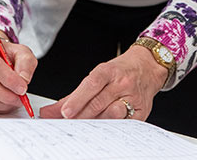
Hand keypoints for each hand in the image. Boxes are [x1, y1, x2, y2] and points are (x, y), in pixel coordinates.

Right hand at [0, 30, 36, 113]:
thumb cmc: (3, 52)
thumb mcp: (20, 51)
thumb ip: (26, 63)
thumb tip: (23, 81)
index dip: (8, 79)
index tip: (22, 88)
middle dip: (5, 95)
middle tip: (19, 99)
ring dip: (0, 104)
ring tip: (13, 101)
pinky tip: (2, 103)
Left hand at [39, 45, 167, 119]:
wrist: (148, 67)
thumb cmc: (119, 72)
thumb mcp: (97, 76)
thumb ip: (72, 95)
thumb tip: (49, 112)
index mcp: (109, 71)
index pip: (92, 84)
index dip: (77, 99)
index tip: (65, 112)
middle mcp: (122, 83)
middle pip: (99, 102)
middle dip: (81, 115)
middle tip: (68, 124)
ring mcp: (133, 97)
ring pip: (112, 114)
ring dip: (96, 122)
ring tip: (84, 127)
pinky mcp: (141, 111)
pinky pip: (125, 124)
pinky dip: (112, 128)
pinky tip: (102, 129)